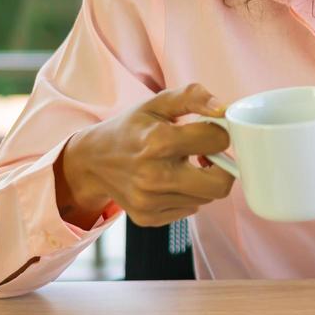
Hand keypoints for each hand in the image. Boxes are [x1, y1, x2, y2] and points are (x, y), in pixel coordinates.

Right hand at [55, 83, 235, 228]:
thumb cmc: (131, 128)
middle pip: (221, 185)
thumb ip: (193, 97)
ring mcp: (150, 201)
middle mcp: (154, 176)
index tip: (209, 132)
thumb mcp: (158, 103)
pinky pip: (189, 209)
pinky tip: (170, 181)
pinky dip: (187, 195)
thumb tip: (223, 109)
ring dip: (203, 181)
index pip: (219, 141)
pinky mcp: (148, 217)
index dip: (220, 134)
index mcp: (158, 141)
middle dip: (222, 168)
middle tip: (207, 155)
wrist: (91, 161)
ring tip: (182, 165)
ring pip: (207, 198)